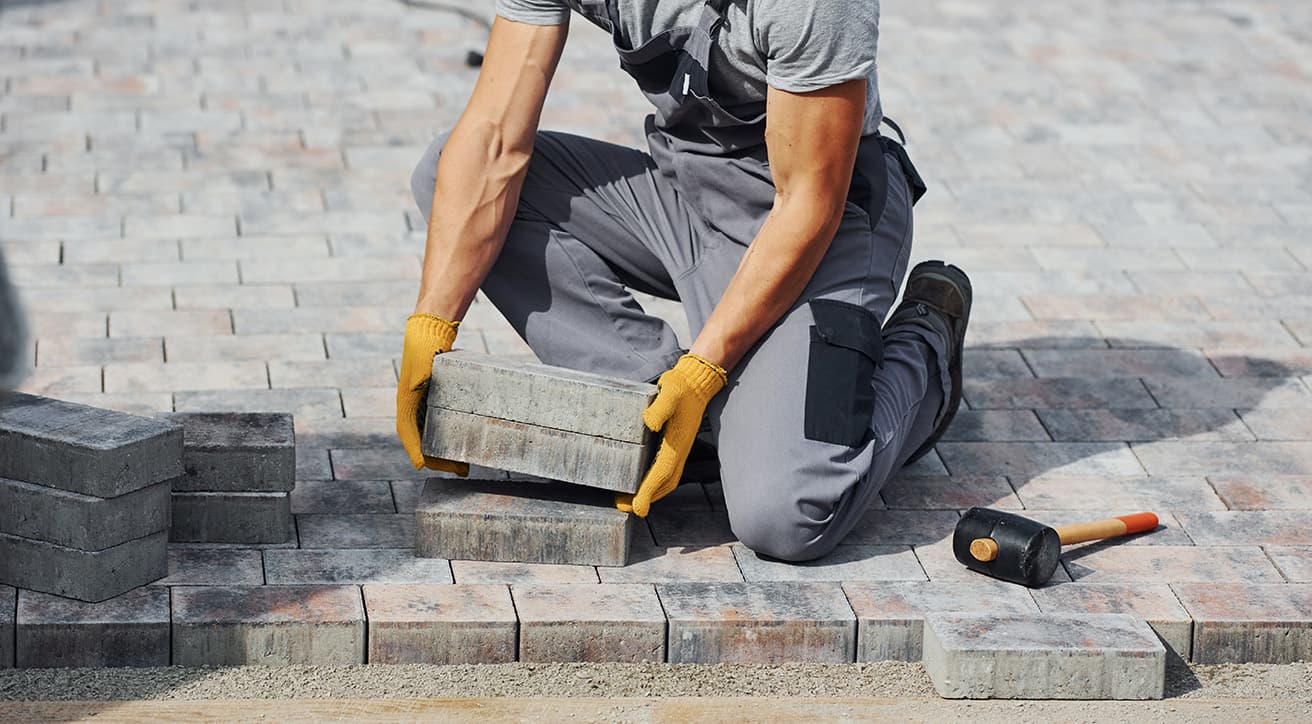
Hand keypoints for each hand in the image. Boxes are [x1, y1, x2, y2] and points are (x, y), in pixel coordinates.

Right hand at [396, 313, 468, 474]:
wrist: (429, 333)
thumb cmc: (424, 349)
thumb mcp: (422, 366)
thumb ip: (418, 378)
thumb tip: (415, 387)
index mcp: (406, 402)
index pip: (407, 433)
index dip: (415, 451)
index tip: (422, 467)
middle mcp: (411, 407)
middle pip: (421, 441)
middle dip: (438, 459)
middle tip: (461, 470)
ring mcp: (422, 406)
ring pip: (429, 437)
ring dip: (444, 452)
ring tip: (464, 465)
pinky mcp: (432, 402)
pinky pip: (436, 427)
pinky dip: (446, 440)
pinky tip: (460, 445)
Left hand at [616, 354, 726, 516]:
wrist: (695, 382)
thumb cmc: (681, 387)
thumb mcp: (670, 392)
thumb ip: (660, 408)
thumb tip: (650, 423)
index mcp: (678, 442)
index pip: (662, 472)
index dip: (648, 492)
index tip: (636, 508)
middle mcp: (679, 449)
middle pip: (665, 483)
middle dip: (646, 499)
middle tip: (625, 508)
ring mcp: (677, 448)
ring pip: (666, 479)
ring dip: (650, 493)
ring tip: (629, 500)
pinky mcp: (673, 444)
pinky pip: (665, 469)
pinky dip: (653, 481)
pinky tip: (640, 481)